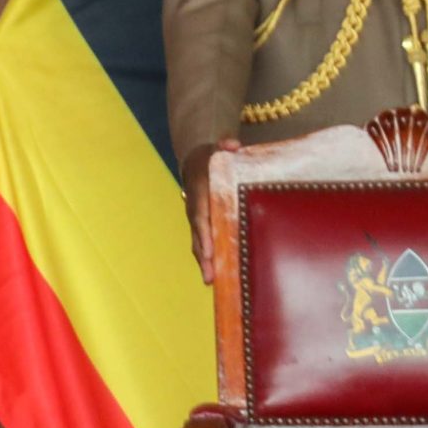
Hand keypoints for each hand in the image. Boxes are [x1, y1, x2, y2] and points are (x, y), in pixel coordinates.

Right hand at [182, 139, 238, 283]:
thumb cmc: (212, 157)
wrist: (196, 162)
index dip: (204, 232)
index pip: (201, 214)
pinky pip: (204, 242)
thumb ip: (226, 145)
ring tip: (210, 282)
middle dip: (203, 255)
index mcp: (200, 190)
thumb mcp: (218, 147)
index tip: (209, 249)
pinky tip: (217, 275)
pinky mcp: (203, 226)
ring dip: (204, 262)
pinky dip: (209, 258)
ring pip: (199, 242)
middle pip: (198, 234)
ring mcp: (197, 219)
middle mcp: (195, 208)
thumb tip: (232, 145)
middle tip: (208, 276)